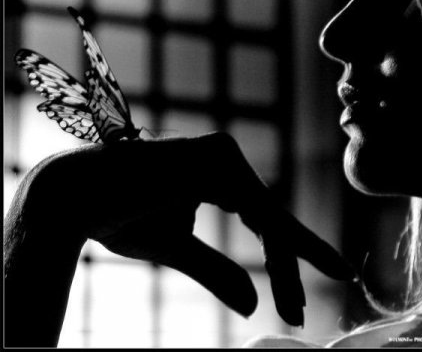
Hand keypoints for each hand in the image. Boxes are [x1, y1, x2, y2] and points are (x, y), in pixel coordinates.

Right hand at [30, 132, 355, 325]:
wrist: (72, 199)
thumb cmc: (119, 216)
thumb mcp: (176, 248)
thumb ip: (216, 270)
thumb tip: (253, 305)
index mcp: (217, 171)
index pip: (260, 216)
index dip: (280, 257)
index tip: (294, 301)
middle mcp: (224, 158)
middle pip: (269, 218)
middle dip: (287, 268)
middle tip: (297, 316)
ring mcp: (221, 157)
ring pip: (269, 218)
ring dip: (285, 268)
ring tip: (294, 314)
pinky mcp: (214, 164)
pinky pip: (258, 212)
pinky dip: (279, 249)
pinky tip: (290, 286)